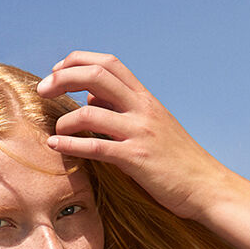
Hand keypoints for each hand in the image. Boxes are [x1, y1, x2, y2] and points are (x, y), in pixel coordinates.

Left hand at [37, 52, 231, 220]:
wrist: (207, 187)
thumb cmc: (178, 161)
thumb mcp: (153, 127)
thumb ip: (123, 111)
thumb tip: (91, 100)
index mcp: (145, 99)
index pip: (108, 63)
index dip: (78, 61)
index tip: (57, 73)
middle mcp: (142, 109)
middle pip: (96, 76)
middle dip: (62, 78)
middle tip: (42, 91)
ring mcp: (140, 133)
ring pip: (90, 113)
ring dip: (65, 120)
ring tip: (55, 131)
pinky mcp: (136, 159)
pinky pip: (95, 147)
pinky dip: (70, 145)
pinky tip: (55, 147)